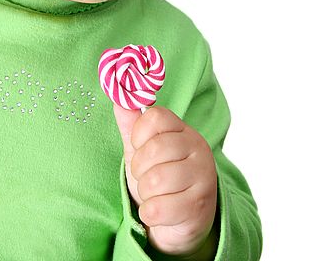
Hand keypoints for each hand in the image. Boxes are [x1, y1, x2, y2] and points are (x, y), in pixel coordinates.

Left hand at [113, 105, 217, 258]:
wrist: (181, 221)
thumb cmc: (160, 181)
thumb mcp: (143, 150)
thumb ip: (131, 124)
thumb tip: (118, 99)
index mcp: (184, 130)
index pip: (155, 117)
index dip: (139, 134)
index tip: (140, 147)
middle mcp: (198, 148)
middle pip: (154, 149)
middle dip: (139, 168)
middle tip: (146, 176)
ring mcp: (202, 177)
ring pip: (155, 180)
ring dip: (145, 192)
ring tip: (154, 194)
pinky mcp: (198, 206)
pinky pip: (158, 208)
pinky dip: (149, 213)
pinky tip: (159, 211)